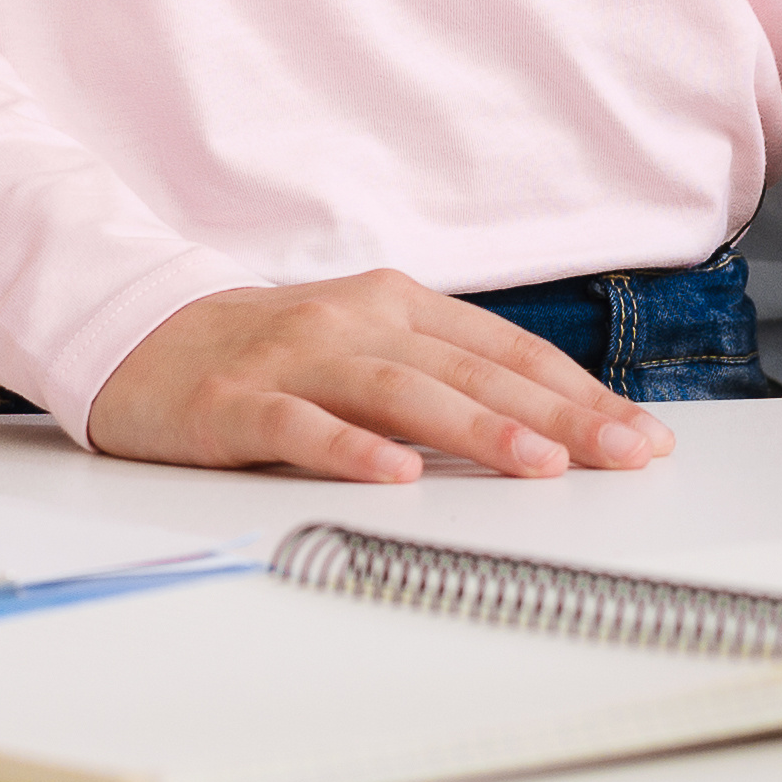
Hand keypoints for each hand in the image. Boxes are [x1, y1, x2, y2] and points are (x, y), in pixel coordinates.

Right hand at [87, 274, 672, 484]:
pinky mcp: (237, 403)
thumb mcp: (363, 347)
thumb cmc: (269, 353)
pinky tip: (396, 476)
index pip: (506, 350)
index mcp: (396, 305)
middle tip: (624, 452)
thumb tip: (545, 428)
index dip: (578, 391)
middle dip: (559, 414)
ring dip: (477, 428)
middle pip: (471, 369)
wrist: (140, 336)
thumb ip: (440, 378)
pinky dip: (352, 450)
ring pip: (401, 392)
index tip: (640, 433)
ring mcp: (295, 358)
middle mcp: (355, 321)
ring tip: (539, 464)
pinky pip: (302, 428)